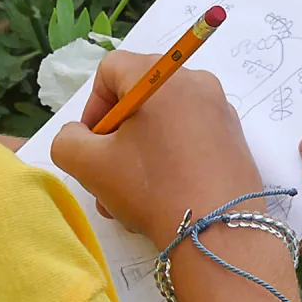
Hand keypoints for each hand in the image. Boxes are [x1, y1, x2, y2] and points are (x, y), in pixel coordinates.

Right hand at [51, 50, 262, 249]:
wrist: (219, 232)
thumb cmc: (151, 188)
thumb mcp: (90, 165)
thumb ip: (68, 141)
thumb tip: (80, 134)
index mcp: (160, 75)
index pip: (111, 70)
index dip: (93, 106)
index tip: (92, 145)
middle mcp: (194, 80)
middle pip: (138, 97)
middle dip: (115, 137)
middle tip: (106, 175)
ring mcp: (219, 108)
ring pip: (162, 121)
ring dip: (138, 154)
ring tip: (129, 197)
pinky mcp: (233, 136)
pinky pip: (189, 135)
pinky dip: (168, 158)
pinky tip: (161, 197)